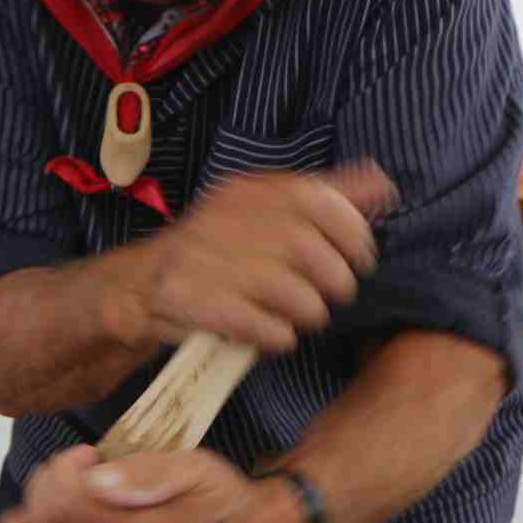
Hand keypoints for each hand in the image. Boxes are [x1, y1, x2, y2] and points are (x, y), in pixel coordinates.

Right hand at [105, 162, 397, 353]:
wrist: (139, 286)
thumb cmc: (218, 251)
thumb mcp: (264, 211)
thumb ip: (325, 197)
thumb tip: (383, 185)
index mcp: (248, 192)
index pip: (317, 200)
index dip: (351, 232)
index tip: (361, 257)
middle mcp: (225, 218)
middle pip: (309, 252)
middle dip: (334, 283)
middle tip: (331, 296)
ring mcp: (204, 259)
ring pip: (291, 295)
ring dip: (308, 314)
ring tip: (299, 318)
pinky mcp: (190, 300)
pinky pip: (260, 327)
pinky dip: (278, 337)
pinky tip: (272, 335)